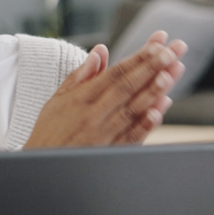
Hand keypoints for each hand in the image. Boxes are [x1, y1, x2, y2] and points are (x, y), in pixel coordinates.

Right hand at [22, 32, 188, 147]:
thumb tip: (100, 51)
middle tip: (172, 51)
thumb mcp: (57, 100)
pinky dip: (146, 124)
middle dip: (152, 67)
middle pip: (127, 86)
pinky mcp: (109, 152)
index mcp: (81, 98)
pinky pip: (130, 137)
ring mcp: (103, 134)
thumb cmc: (49, 132)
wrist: (41, 169)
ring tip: (171, 73)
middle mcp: (93, 114)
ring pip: (133, 109)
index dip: (138, 57)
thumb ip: (81, 75)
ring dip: (154, 90)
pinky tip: (159, 110)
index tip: (158, 44)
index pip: (115, 73)